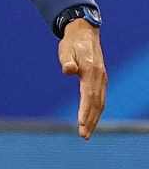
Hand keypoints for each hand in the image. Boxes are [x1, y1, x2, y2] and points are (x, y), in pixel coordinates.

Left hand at [58, 20, 106, 138]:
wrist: (84, 33)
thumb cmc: (72, 42)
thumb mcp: (66, 48)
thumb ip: (67, 60)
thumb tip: (67, 70)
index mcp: (91, 71)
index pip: (88, 95)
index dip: (85, 110)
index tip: (80, 123)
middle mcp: (100, 77)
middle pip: (96, 103)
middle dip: (90, 120)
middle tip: (83, 135)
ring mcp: (102, 79)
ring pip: (100, 103)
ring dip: (94, 119)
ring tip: (86, 133)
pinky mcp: (101, 80)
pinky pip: (100, 99)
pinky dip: (97, 111)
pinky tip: (92, 120)